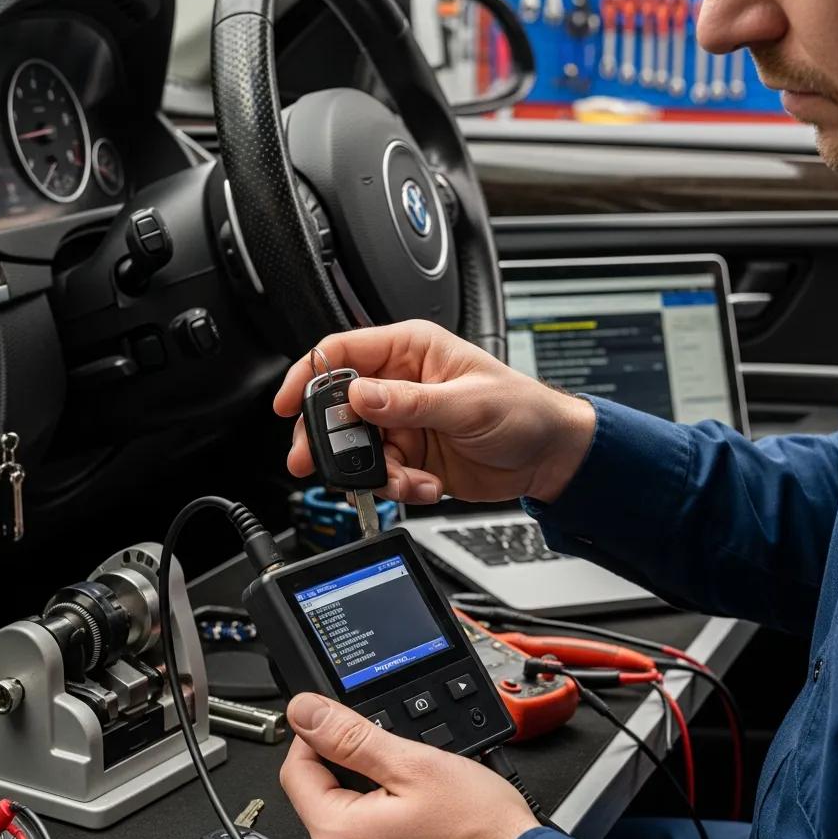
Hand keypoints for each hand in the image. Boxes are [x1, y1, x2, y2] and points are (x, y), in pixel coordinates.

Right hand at [273, 320, 595, 504]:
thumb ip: (410, 402)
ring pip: (357, 449)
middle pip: (338, 407)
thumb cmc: (523, 410)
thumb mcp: (466, 403)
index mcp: (411, 351)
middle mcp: (399, 385)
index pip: (343, 354)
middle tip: (318, 463)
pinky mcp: (409, 456)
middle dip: (329, 439)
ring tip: (406, 479)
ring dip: (374, 472)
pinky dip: (399, 487)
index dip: (309, 377)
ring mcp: (402, 423)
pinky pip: (382, 475)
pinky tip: (428, 484)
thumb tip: (360, 397)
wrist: (548, 457)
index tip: (289, 405)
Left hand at [279, 693, 539, 838]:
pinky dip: (395, 830)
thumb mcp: (415, 764)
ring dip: (378, 799)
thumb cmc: (483, 837)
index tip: (341, 720)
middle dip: (355, 768)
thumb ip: (352, 736)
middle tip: (402, 757)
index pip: (296, 770)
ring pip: (355, 824)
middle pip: (325, 799)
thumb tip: (306, 712)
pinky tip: (431, 822)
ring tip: (426, 792)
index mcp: (338, 836)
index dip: (316, 735)